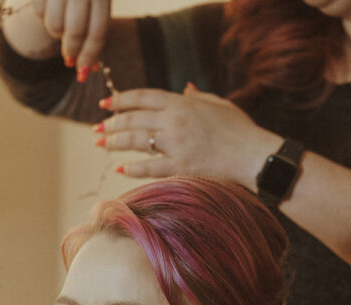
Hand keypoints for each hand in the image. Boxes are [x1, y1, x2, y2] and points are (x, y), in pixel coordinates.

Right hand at [31, 0, 111, 73]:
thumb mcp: (96, 0)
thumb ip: (95, 29)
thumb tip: (89, 69)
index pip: (98, 31)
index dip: (91, 56)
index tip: (84, 72)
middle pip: (76, 32)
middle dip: (72, 50)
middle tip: (69, 59)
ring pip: (55, 26)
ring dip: (56, 30)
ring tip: (61, 19)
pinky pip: (39, 13)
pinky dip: (43, 14)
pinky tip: (49, 4)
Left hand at [96, 85, 278, 185]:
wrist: (252, 155)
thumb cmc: (239, 130)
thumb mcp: (218, 104)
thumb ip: (197, 96)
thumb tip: (185, 89)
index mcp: (182, 103)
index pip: (142, 98)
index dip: (120, 100)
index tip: (105, 104)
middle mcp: (175, 121)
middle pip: (133, 120)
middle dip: (111, 123)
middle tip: (97, 129)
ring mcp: (176, 145)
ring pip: (136, 142)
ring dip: (115, 143)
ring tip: (101, 144)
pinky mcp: (180, 167)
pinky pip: (149, 168)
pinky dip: (132, 169)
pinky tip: (120, 169)